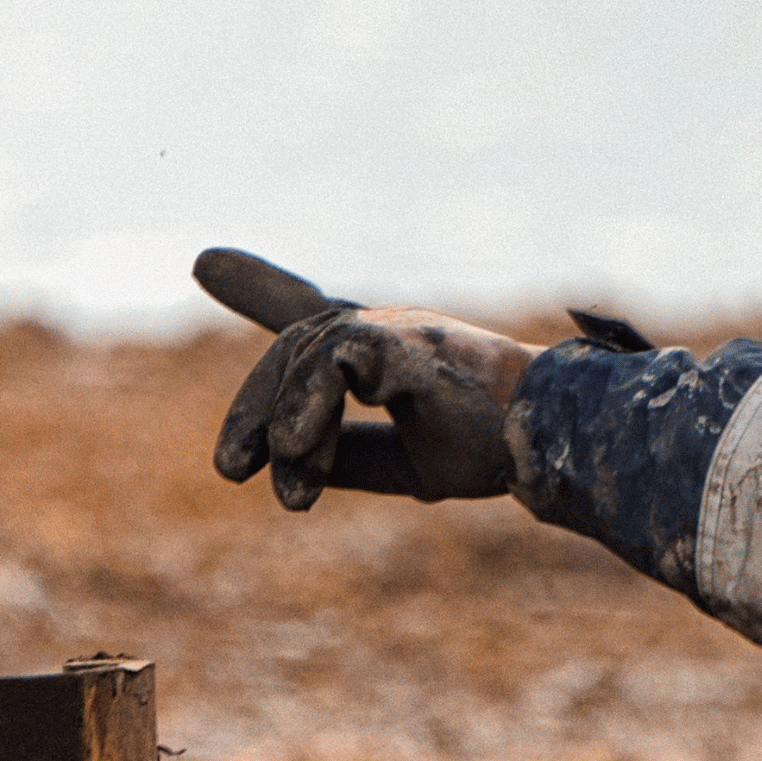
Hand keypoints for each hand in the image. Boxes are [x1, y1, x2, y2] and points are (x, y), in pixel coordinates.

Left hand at [201, 248, 536, 509]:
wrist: (556, 438)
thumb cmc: (496, 447)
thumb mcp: (409, 462)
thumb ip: (351, 456)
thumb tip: (289, 464)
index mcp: (390, 355)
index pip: (315, 314)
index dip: (259, 287)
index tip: (205, 262)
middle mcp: (387, 328)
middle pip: (296, 347)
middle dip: (252, 408)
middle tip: (228, 470)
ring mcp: (393, 327)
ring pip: (302, 356)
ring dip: (284, 432)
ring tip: (291, 498)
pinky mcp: (400, 339)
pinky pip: (328, 362)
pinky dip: (307, 410)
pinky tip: (299, 456)